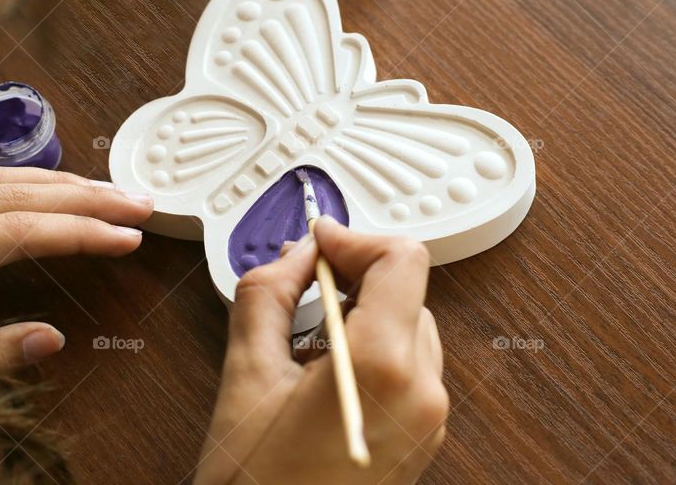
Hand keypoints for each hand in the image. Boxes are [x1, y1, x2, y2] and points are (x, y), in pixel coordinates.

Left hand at [0, 166, 151, 367]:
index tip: (127, 238)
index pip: (20, 231)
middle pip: (16, 193)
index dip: (82, 233)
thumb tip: (49, 339)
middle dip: (85, 196)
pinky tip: (43, 188)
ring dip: (57, 181)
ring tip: (106, 191)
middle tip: (138, 202)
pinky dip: (17, 181)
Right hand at [194, 216, 446, 484]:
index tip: (318, 242)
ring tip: (309, 337)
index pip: (402, 260)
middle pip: (408, 290)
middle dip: (355, 276)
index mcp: (384, 369)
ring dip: (364, 312)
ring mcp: (429, 419)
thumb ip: (269, 295)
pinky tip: (326, 371)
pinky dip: (374, 347)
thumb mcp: (246, 377)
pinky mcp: (423, 436)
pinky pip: (410, 365)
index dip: (355, 238)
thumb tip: (295, 256)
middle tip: (304, 285)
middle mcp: (423, 393)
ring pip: (410, 325)